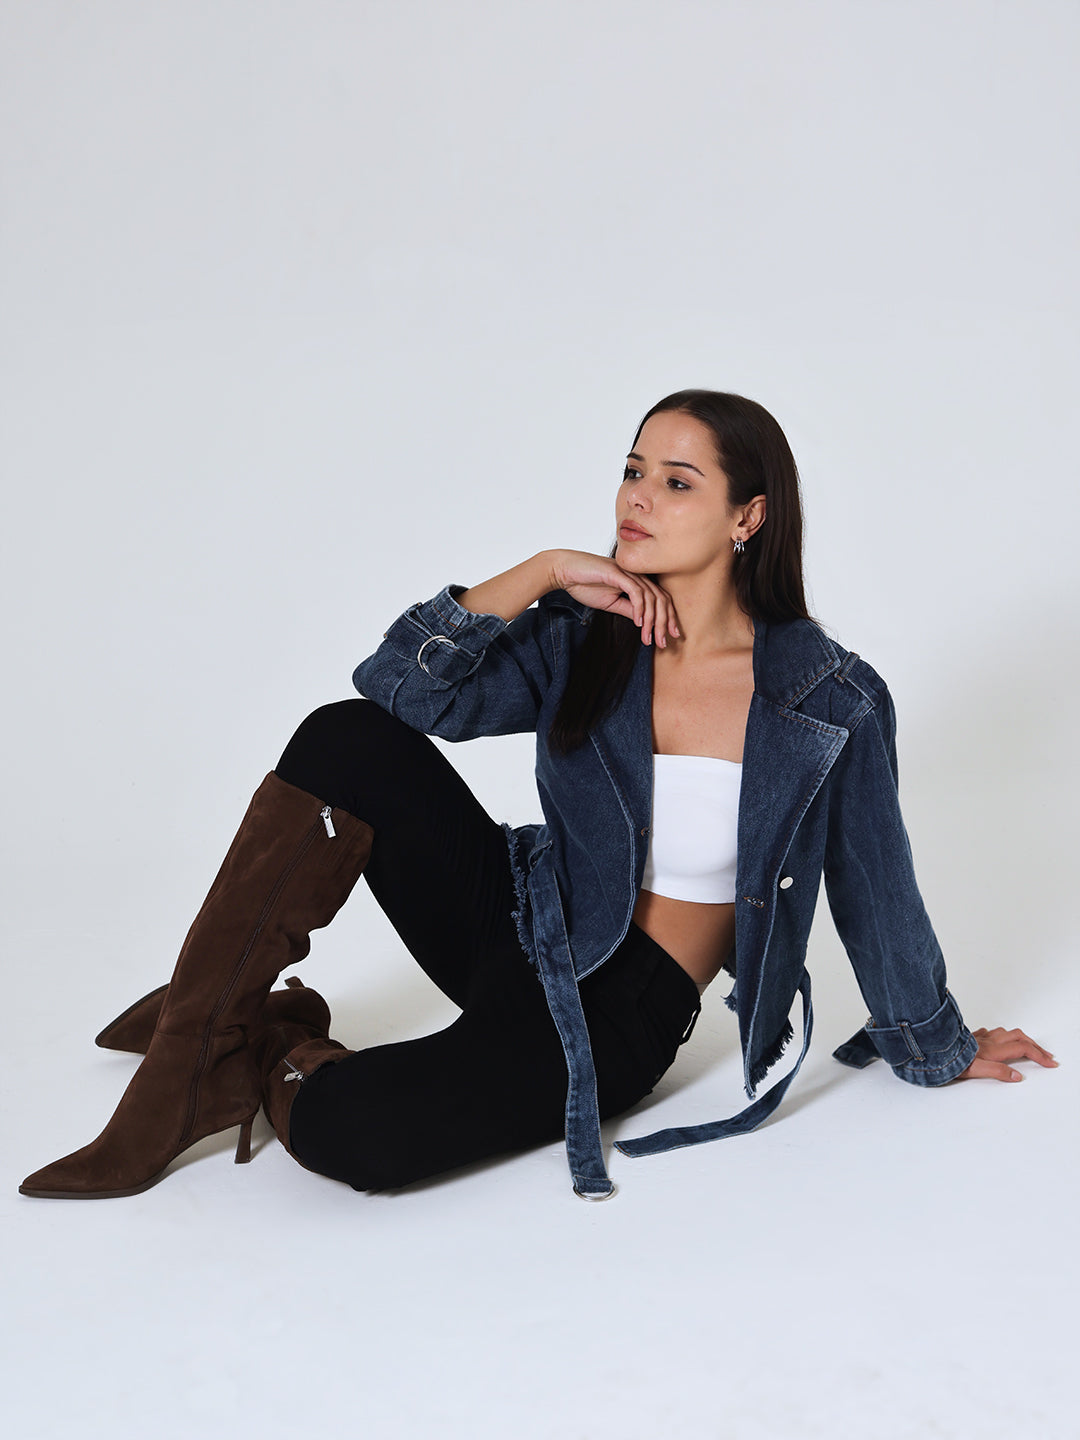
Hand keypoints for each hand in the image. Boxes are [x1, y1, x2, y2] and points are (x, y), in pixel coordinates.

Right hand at [547, 550, 679, 646]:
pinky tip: (639, 623)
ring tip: (649, 638)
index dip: (669, 618)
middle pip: (661, 599)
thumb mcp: (611, 603)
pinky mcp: (618, 572)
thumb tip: (644, 622)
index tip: (670, 636)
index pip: (661, 599)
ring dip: (652, 621)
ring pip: (651, 597)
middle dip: (664, 623)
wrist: (565, 571)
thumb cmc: (585, 584)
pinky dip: (640, 608)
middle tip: (663, 643)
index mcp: (637, 581)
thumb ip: (629, 609)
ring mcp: (628, 572)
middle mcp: (637, 575)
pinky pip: (635, 591)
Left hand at [957, 1026, 1057, 1081]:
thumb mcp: (975, 1070)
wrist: (930, 1047)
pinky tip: (999, 1039)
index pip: (1023, 1049)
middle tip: (1046, 1055)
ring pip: (1006, 1032)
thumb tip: (1017, 1076)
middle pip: (1019, 1037)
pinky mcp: (971, 1037)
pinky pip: (991, 1032)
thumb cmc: (950, 1060)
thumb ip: (997, 1072)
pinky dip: (1002, 1036)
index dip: (1039, 1055)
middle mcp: (989, 1040)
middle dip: (1035, 1046)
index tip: (1050, 1062)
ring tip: (1029, 1046)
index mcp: (993, 1049)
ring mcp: (980, 1037)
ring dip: (1021, 1039)